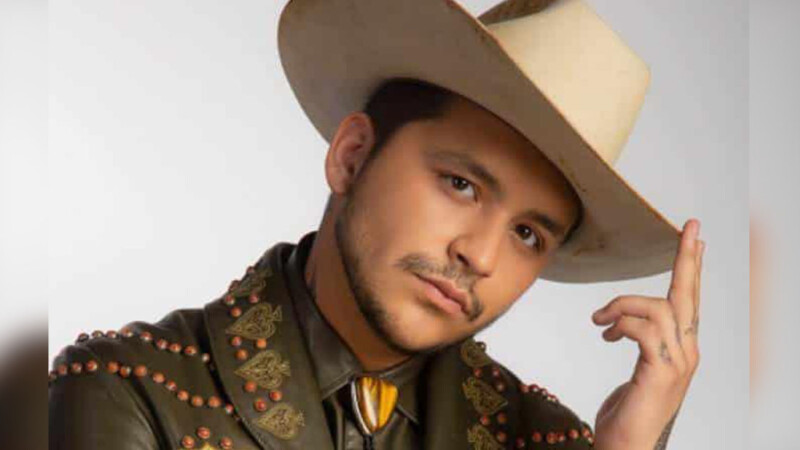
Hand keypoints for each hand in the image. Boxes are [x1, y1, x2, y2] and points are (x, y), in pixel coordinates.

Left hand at [590, 219, 704, 449]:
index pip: (689, 301)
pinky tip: (605, 335)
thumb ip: (638, 342)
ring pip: (657, 308)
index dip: (692, 268)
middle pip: (687, 296)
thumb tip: (622, 320)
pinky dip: (619, 324)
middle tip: (690, 227)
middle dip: (687, 259)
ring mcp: (678, 363)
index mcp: (681, 348)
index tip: (694, 238)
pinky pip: (642, 329)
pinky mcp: (661, 372)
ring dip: (621, 306)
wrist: (625, 446)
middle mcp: (687, 352)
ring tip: (599, 321)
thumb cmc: (627, 412)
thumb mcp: (637, 368)